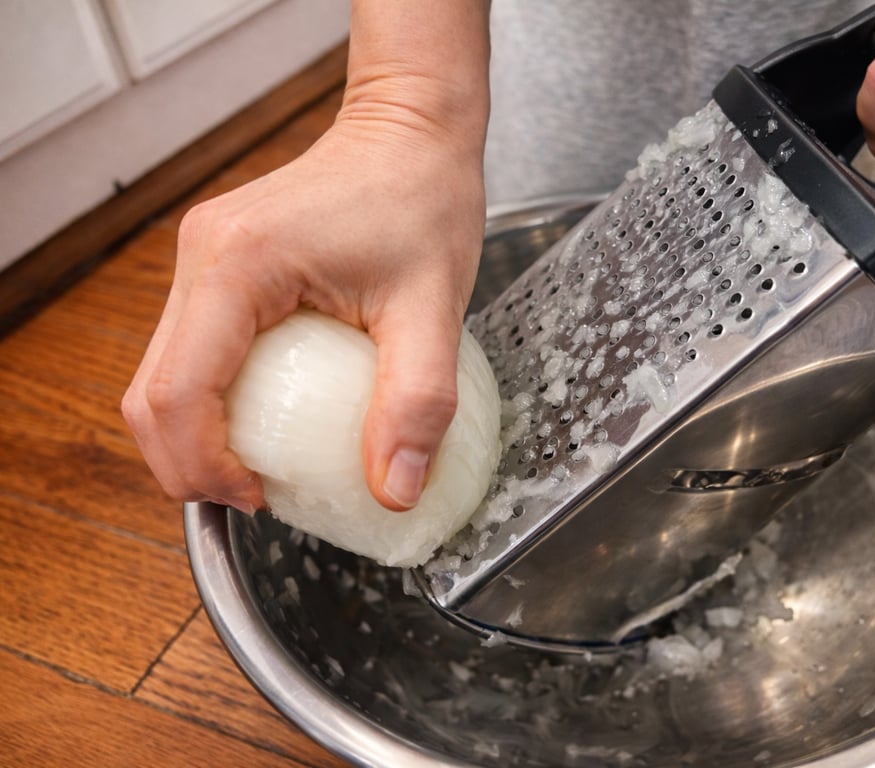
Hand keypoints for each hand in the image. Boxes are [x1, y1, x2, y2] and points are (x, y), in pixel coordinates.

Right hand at [122, 7, 491, 512]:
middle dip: (189, 466)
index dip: (205, 466)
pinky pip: (189, 355)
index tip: (261, 499)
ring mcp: (200, 261)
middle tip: (258, 497)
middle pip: (149, 395)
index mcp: (239, 266)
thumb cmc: (422, 198)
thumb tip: (394, 491)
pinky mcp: (217, 268)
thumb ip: (418, 402)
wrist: (410, 132)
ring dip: (195, 438)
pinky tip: (267, 424)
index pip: (179, 394)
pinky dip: (211, 403)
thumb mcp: (435, 307)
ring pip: (160, 377)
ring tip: (261, 470)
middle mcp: (200, 260)